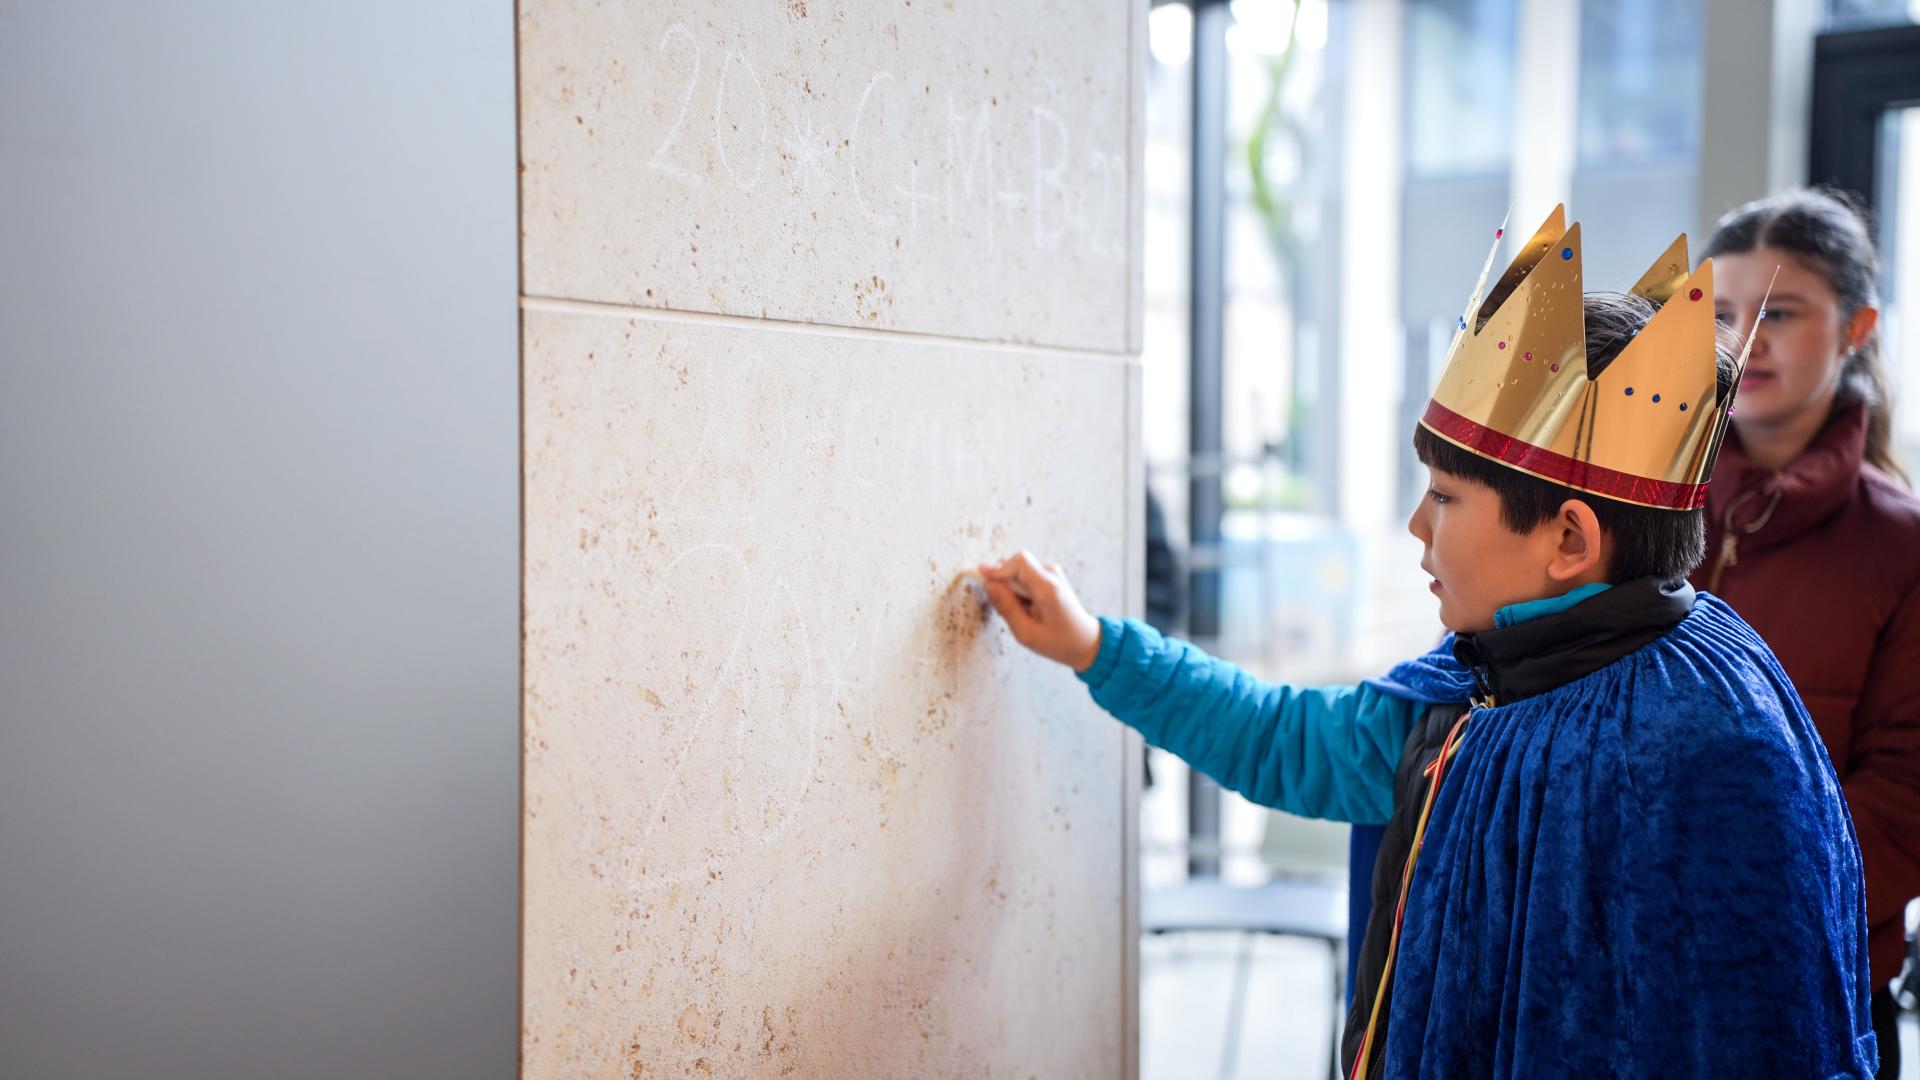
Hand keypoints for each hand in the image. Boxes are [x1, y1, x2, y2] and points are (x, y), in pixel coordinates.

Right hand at [977, 551, 1101, 671]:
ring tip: (1018, 611)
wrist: (1085, 641)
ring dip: (1010, 586)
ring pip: (1019, 569)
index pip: (1019, 562)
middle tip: (1004, 607)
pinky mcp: (1051, 576)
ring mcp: (1053, 573)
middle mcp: (1052, 574)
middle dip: (1003, 581)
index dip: (998, 569)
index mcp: (1048, 588)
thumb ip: (1006, 607)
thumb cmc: (1058, 642)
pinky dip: (1019, 588)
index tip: (983, 579)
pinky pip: (1025, 574)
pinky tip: (1025, 607)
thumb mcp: (1026, 633)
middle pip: (1016, 563)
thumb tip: (988, 584)